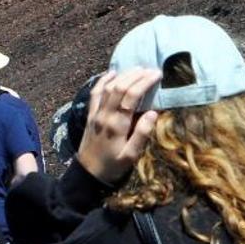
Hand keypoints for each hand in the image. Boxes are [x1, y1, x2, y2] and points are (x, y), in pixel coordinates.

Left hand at [76, 68, 162, 186]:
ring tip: (137, 68)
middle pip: (119, 87)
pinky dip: (102, 81)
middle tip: (151, 69)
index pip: (131, 96)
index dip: (144, 82)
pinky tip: (111, 73)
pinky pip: (95, 94)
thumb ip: (142, 134)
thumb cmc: (112, 166)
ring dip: (122, 75)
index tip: (157, 74)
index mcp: (117, 124)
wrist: (87, 174)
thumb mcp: (131, 156)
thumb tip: (153, 113)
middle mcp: (105, 115)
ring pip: (107, 87)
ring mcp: (95, 114)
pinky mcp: (90, 115)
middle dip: (136, 75)